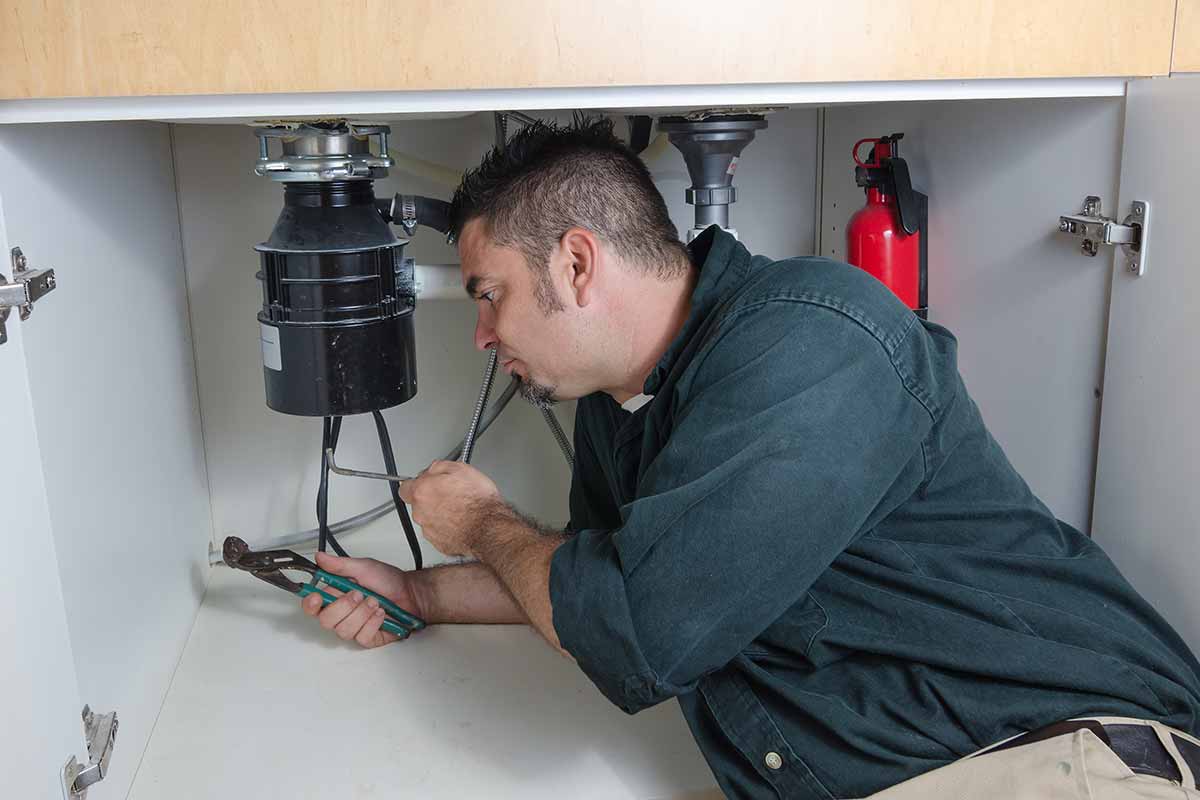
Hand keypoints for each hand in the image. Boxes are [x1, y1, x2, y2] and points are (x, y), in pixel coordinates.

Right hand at [300, 551, 424, 648]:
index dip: (310, 604)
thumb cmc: (389, 581)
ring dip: (362, 613)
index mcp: (336, 595)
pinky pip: (362, 636)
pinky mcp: (367, 638)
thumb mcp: (364, 567)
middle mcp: (342, 613)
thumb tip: (320, 557)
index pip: (312, 606)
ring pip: (344, 630)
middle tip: (359, 594)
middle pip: (326, 620)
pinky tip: (380, 613)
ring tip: (375, 602)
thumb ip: (340, 565)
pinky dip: (373, 622)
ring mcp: (354, 627)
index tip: (317, 597)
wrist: (411, 593)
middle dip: (344, 606)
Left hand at [398, 460, 502, 558]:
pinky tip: (462, 521)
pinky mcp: (439, 544)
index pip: (405, 487)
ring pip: (429, 519)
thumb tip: (433, 470)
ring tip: (460, 509)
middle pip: (418, 504)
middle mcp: (421, 512)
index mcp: (422, 492)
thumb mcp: (461, 468)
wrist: (489, 528)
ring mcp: (429, 530)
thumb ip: (438, 467)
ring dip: (439, 514)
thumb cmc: (478, 501)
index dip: (417, 484)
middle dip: (430, 499)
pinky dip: (447, 528)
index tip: (426, 483)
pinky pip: (439, 533)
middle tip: (450, 494)